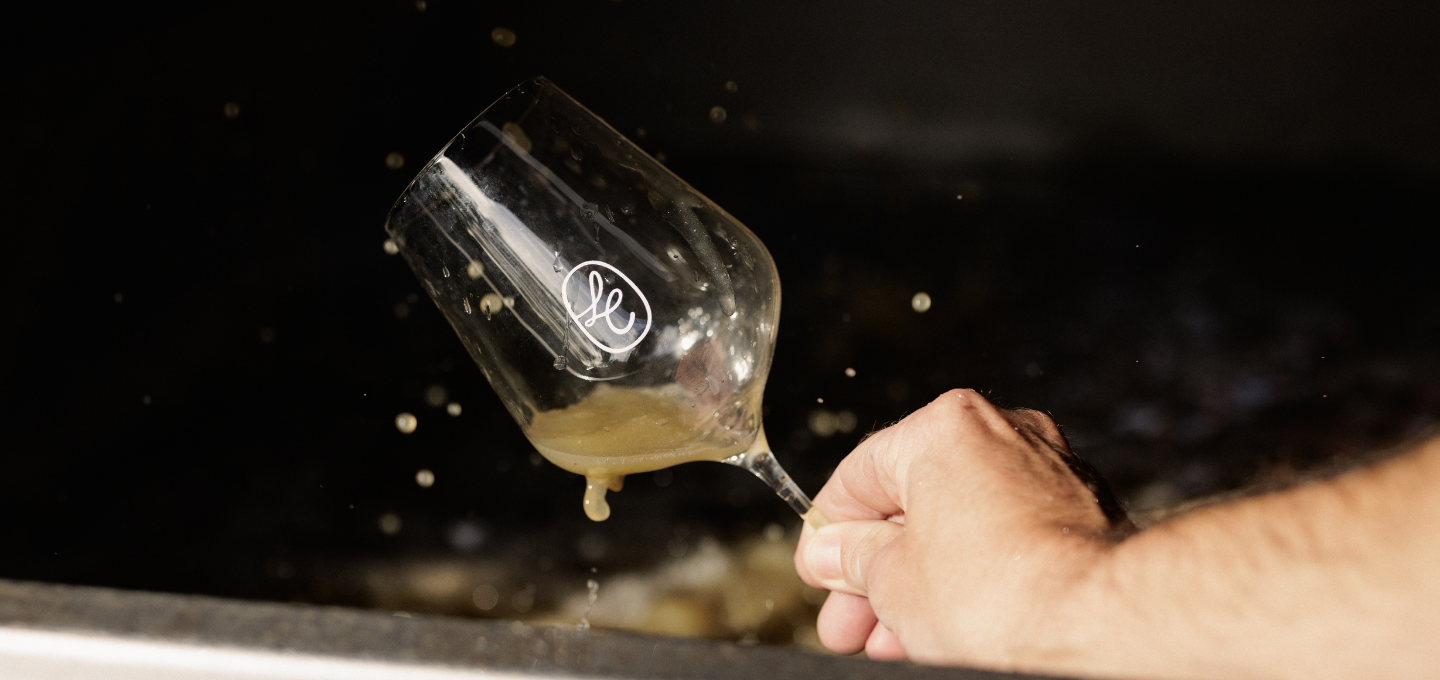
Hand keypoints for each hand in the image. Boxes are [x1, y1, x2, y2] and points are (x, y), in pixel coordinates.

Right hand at [794, 389, 1129, 668]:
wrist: (1098, 622)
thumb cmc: (997, 591)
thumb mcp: (890, 580)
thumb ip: (852, 558)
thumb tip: (831, 551)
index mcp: (943, 428)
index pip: (861, 475)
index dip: (829, 534)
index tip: (819, 571)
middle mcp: (1000, 433)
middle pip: (912, 505)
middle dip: (875, 573)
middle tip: (849, 622)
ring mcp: (1047, 470)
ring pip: (959, 527)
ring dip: (920, 583)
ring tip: (894, 639)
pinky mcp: (1080, 511)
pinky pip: (1005, 538)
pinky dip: (972, 577)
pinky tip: (946, 626)